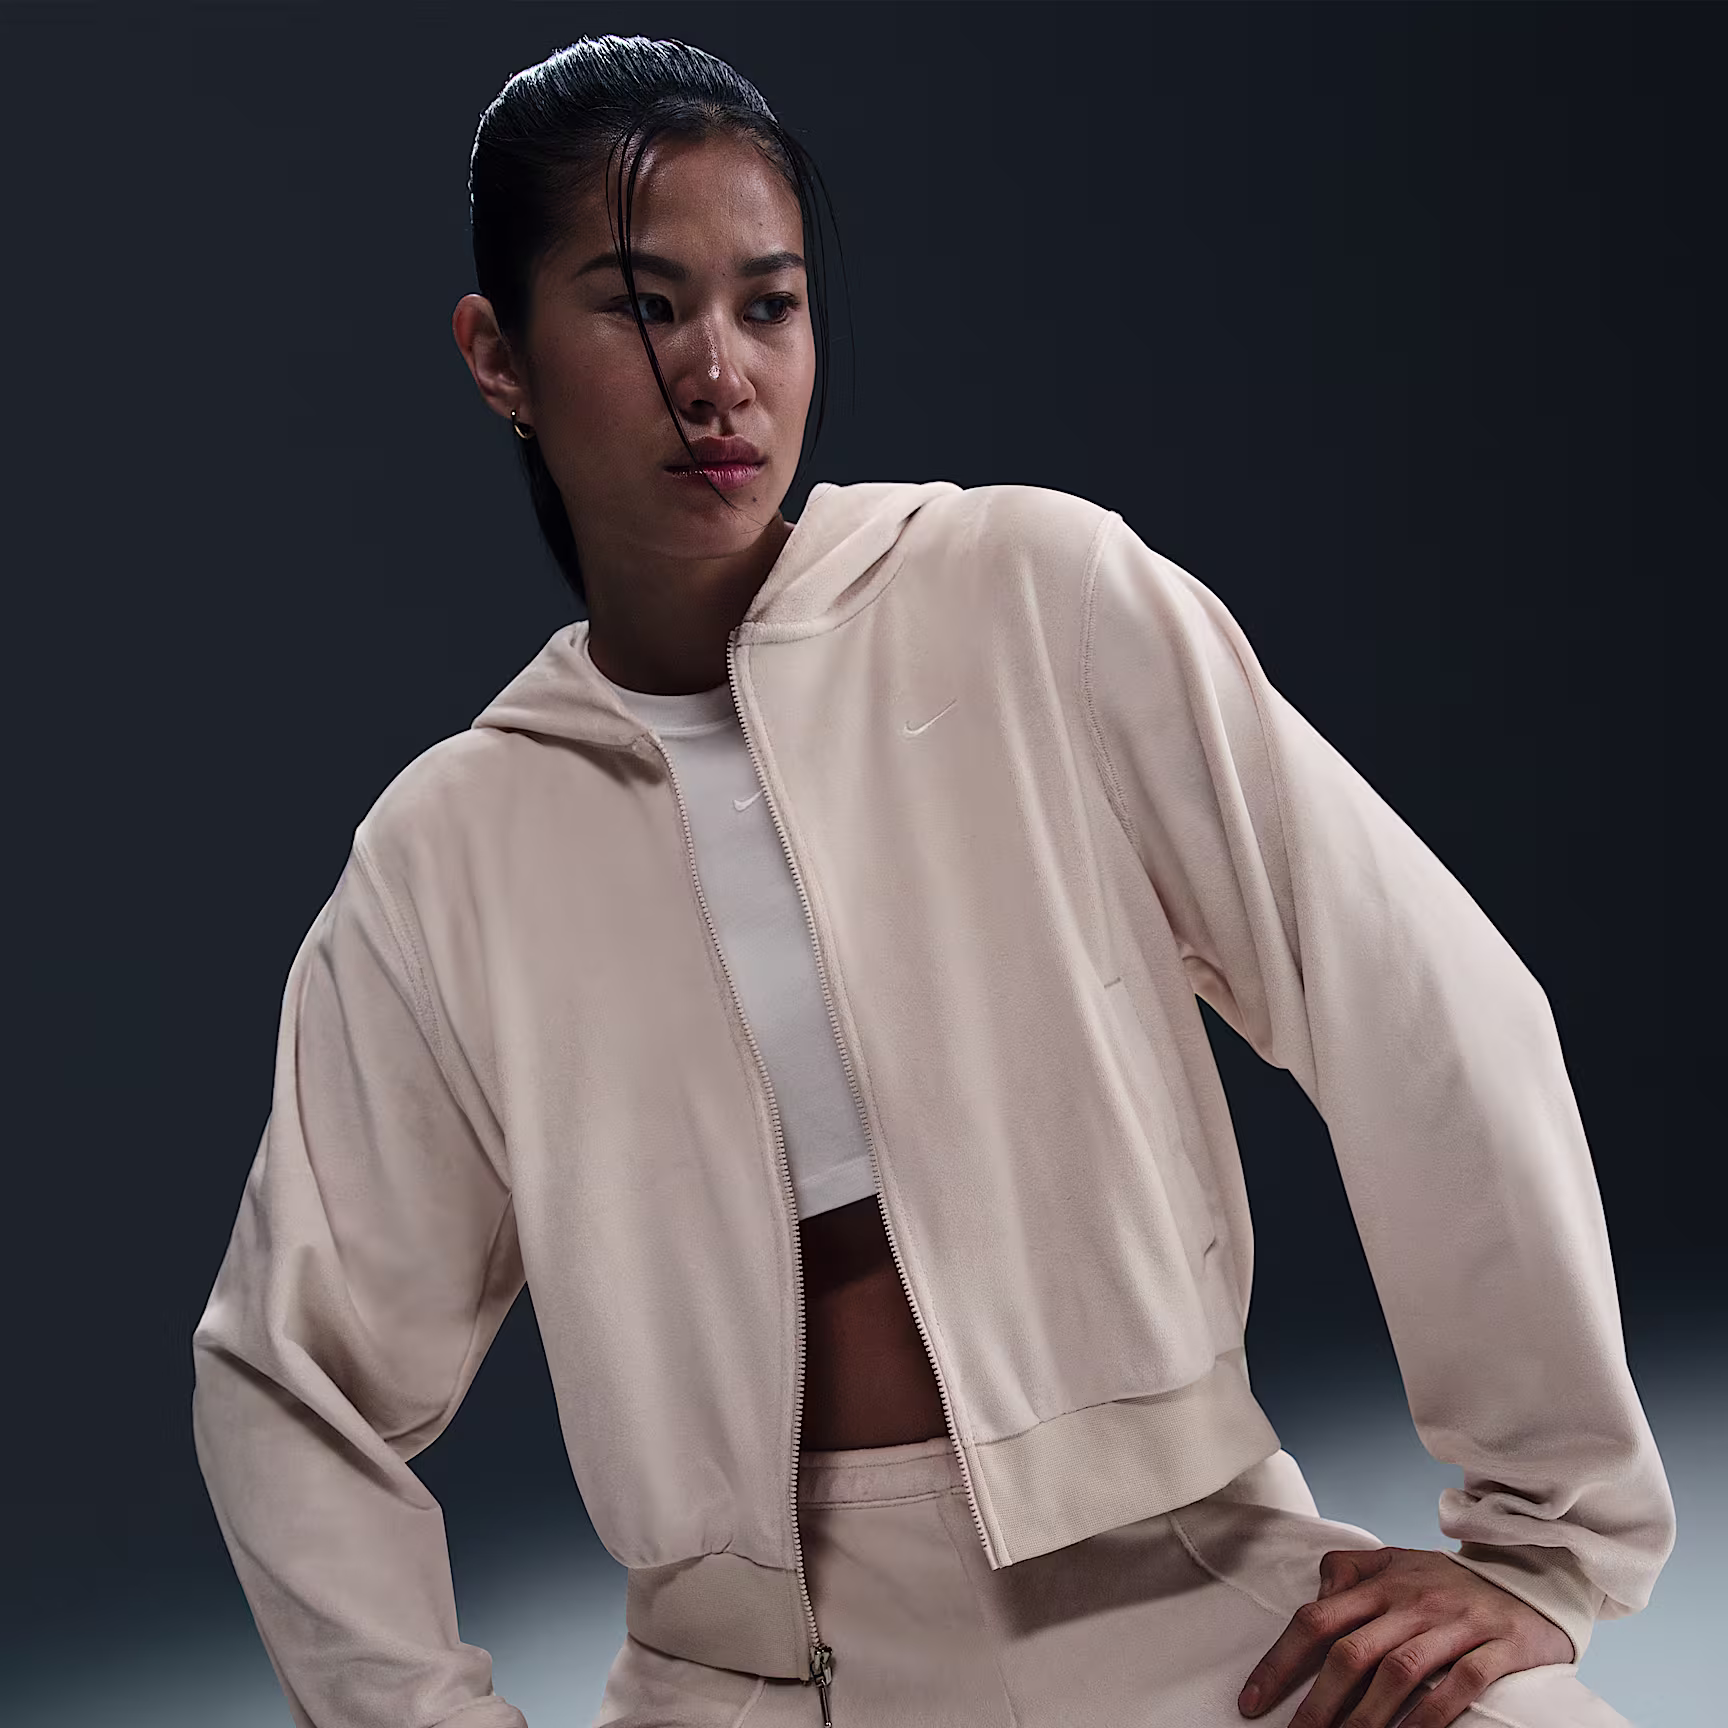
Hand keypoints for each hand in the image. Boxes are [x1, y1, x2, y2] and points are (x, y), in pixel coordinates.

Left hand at [1236, 1545, 1574, 1727]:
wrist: (1532, 1574)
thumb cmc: (1449, 1580)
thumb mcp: (1395, 1560)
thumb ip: (1350, 1571)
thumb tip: (1316, 1595)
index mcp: (1380, 1582)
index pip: (1316, 1620)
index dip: (1280, 1661)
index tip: (1252, 1702)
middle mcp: (1412, 1601)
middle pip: (1351, 1652)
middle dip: (1317, 1703)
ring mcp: (1455, 1624)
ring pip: (1399, 1672)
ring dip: (1366, 1717)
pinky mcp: (1497, 1647)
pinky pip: (1460, 1685)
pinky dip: (1431, 1716)